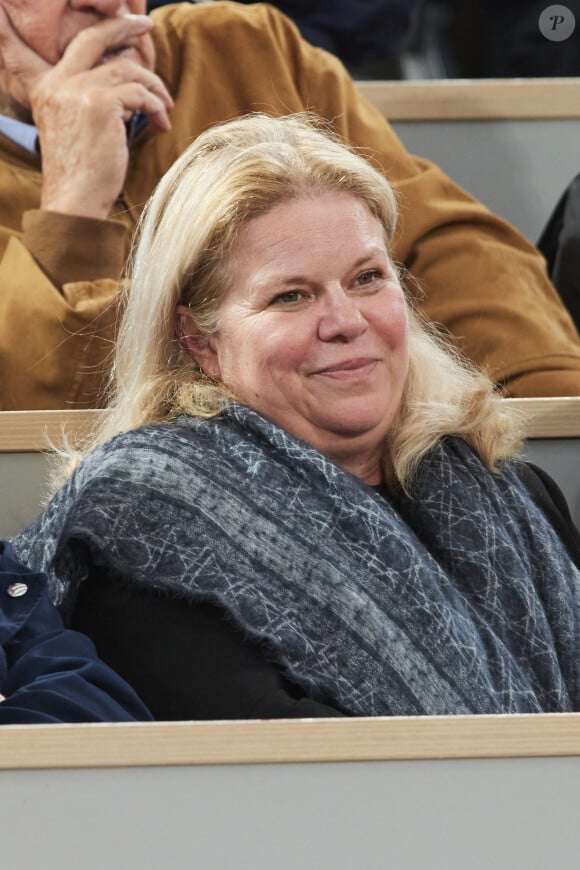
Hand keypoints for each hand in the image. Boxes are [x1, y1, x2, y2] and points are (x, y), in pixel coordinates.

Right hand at [0, 10, 173, 218]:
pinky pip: (139, 93)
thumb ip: (91, 100)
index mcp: (47, 87)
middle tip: (147, 28)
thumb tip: (128, 83)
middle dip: (124, 28)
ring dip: (152, 87)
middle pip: (96, 39)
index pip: (79, 46)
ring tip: (165, 108)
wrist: (74, 201)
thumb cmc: (82, 175)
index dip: (106, 32)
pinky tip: (161, 124)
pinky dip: (156, 107)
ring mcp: (78, 91)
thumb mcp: (77, 129)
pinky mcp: (100, 104)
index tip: (131, 28)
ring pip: (126, 70)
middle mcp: (58, 83)